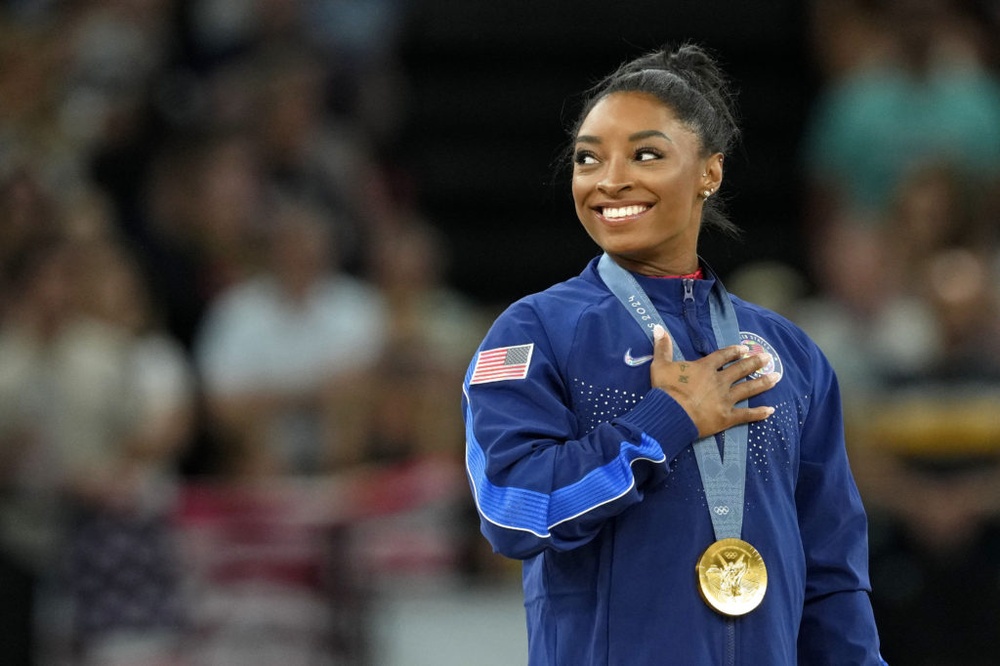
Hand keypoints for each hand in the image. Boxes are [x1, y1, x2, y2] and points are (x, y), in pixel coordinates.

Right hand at [650, 324, 776, 437]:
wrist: (671, 413)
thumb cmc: (665, 389)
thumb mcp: (660, 365)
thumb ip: (662, 347)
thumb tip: (657, 327)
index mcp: (705, 368)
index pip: (723, 356)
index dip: (734, 351)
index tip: (744, 349)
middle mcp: (719, 381)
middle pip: (740, 370)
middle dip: (755, 362)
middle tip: (767, 357)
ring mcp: (725, 399)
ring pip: (748, 389)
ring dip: (763, 382)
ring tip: (776, 377)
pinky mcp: (727, 417)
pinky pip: (746, 414)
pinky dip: (759, 413)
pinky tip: (771, 410)